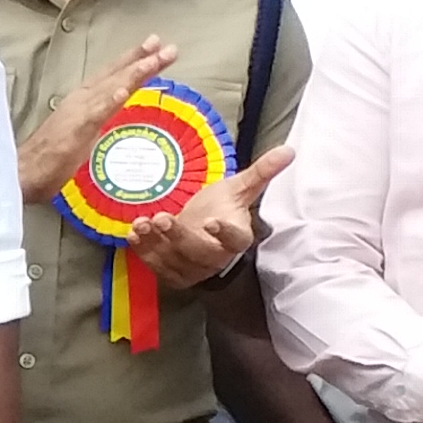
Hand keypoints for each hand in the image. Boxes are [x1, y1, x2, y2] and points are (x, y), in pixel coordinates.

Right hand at [15, 35, 176, 201]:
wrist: (19, 174)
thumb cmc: (47, 160)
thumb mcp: (81, 136)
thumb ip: (97, 122)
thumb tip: (113, 116)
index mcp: (83, 102)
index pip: (112, 78)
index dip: (133, 61)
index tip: (156, 48)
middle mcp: (80, 102)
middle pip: (115, 77)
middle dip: (141, 60)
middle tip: (166, 47)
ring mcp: (76, 115)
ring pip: (109, 89)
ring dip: (132, 74)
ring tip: (153, 60)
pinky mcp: (72, 131)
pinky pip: (93, 114)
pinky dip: (107, 101)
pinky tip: (121, 92)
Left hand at [124, 143, 292, 290]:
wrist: (200, 231)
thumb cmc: (220, 208)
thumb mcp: (238, 189)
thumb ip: (261, 172)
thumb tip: (287, 150)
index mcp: (237, 238)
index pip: (236, 240)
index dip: (226, 234)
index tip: (213, 221)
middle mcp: (216, 257)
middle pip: (200, 252)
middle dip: (179, 237)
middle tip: (162, 219)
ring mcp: (193, 268)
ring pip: (174, 260)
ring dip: (155, 242)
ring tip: (142, 224)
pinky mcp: (171, 272)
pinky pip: (156, 265)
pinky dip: (143, 250)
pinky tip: (134, 233)